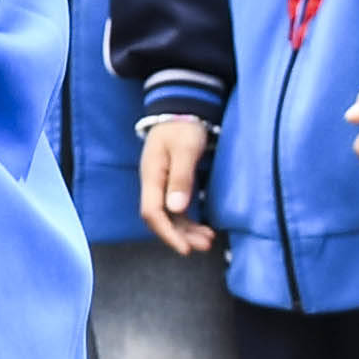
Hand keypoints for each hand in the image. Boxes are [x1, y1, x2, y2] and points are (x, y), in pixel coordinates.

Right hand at [136, 112, 219, 261]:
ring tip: (207, 241)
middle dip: (180, 236)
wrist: (180, 110)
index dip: (167, 233)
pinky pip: (176, 210)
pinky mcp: (171, 184)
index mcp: (152, 176)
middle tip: (203, 246)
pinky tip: (203, 229)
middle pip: (160, 219)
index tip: (184, 247)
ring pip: (170, 216)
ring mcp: (161, 185)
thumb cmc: (183, 128)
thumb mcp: (185, 150)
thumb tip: (176, 209)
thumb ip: (181, 178)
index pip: (152, 212)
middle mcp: (153, 184)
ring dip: (186, 231)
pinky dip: (188, 222)